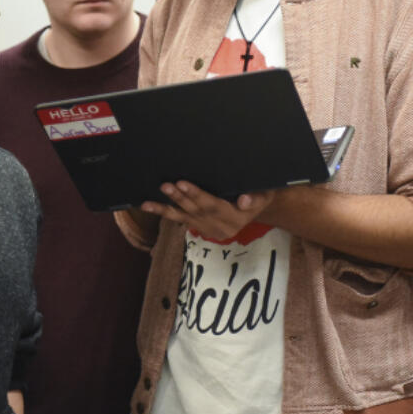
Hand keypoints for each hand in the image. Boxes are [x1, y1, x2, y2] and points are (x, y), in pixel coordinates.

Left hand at [141, 181, 275, 241]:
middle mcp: (221, 228)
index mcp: (235, 219)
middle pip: (197, 211)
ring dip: (166, 209)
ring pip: (185, 218)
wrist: (260, 207)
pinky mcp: (202, 228)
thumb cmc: (261, 194)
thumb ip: (255, 198)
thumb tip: (243, 200)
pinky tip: (151, 207)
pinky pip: (182, 220)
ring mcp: (210, 230)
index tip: (182, 183)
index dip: (196, 195)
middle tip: (165, 186)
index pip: (213, 205)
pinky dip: (167, 213)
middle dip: (179, 198)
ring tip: (148, 204)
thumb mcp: (265, 194)